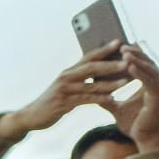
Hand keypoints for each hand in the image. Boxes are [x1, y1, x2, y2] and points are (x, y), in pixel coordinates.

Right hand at [0, 42, 131, 139]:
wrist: (31, 116)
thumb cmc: (52, 101)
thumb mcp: (66, 87)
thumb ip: (80, 80)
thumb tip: (99, 73)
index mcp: (68, 71)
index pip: (88, 57)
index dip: (104, 49)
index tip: (120, 42)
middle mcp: (66, 77)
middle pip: (91, 67)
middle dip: (111, 64)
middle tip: (128, 61)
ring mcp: (64, 90)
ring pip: (90, 85)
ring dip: (110, 83)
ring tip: (126, 82)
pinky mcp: (62, 103)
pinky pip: (84, 100)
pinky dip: (99, 99)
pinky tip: (111, 99)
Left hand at [100, 44, 158, 151]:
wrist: (144, 139)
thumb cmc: (134, 125)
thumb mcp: (117, 109)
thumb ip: (108, 99)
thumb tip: (93, 93)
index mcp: (151, 85)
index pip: (142, 65)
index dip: (131, 56)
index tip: (118, 48)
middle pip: (147, 63)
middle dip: (134, 54)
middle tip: (121, 45)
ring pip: (149, 69)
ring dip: (137, 60)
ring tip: (124, 52)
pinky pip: (150, 80)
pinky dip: (140, 72)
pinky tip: (130, 66)